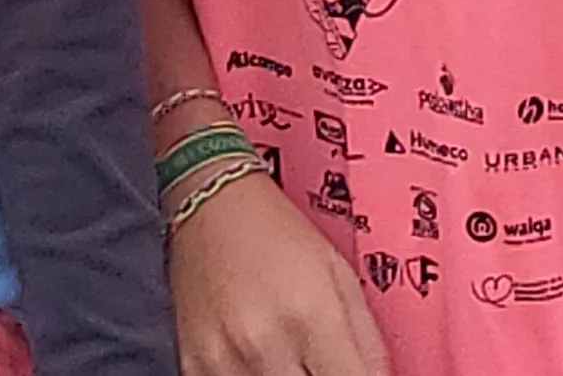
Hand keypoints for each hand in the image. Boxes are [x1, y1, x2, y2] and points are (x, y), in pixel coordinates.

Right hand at [171, 176, 389, 375]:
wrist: (210, 203)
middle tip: (320, 360)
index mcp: (311, 313)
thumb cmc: (274, 232)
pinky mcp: (194, 365)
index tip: (355, 374)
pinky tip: (258, 357)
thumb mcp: (340, 275)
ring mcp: (224, 358)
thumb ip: (368, 343)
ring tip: (288, 353)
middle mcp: (264, 341)